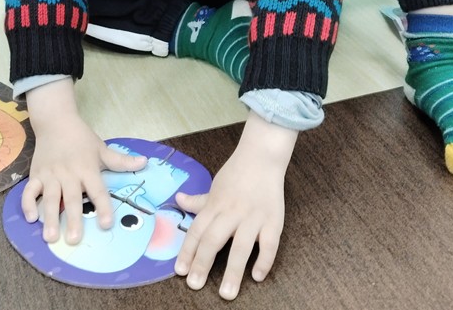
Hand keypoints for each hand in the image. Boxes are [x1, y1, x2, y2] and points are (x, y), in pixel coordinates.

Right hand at [21, 79, 146, 244]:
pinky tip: (30, 219)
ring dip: (49, 218)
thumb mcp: (102, 148)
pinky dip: (28, 204)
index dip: (103, 207)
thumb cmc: (81, 138)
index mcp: (87, 168)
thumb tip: (145, 162)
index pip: (97, 191)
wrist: (55, 121)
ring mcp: (50, 174)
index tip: (106, 225)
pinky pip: (29, 191)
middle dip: (72, 219)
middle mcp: (68, 173)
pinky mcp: (36, 174)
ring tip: (51, 238)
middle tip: (74, 240)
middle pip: (71, 198)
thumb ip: (121, 161)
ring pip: (49, 198)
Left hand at [175, 112, 297, 300]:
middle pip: (213, 240)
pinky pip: (269, 244)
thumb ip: (199, 200)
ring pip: (241, 247)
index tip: (180, 272)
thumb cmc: (237, 174)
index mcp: (215, 206)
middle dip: (203, 264)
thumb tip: (178, 201)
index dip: (187, 252)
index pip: (197, 231)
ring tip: (227, 293)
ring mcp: (253, 218)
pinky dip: (264, 260)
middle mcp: (231, 213)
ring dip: (233, 271)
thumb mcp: (214, 186)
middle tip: (195, 286)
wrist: (262, 157)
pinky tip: (256, 276)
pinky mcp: (274, 221)